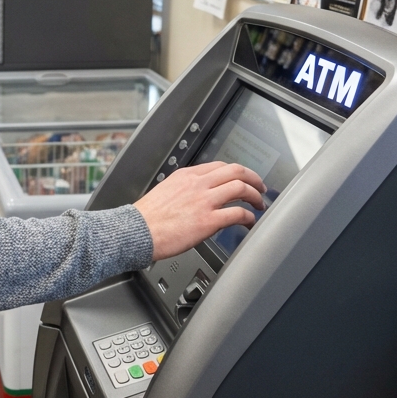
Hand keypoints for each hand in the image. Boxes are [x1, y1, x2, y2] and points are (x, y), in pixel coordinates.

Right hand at [134, 162, 266, 261]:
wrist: (137, 231)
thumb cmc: (147, 218)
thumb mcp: (165, 191)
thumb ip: (184, 189)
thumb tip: (198, 196)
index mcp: (186, 176)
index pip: (220, 166)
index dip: (237, 172)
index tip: (243, 179)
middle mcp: (197, 184)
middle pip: (236, 171)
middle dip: (253, 178)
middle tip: (259, 188)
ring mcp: (204, 201)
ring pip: (241, 188)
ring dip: (255, 196)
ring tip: (259, 205)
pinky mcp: (208, 221)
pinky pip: (238, 213)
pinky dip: (249, 217)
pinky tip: (249, 222)